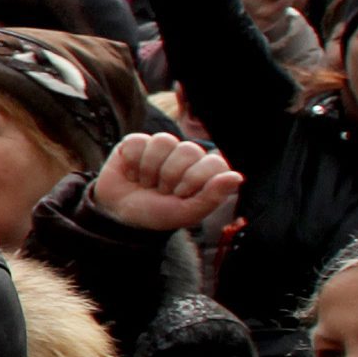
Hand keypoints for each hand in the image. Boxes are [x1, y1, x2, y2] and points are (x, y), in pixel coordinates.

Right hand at [87, 131, 239, 233]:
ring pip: (164, 141)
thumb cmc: (158, 214)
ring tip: (146, 182)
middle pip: (188, 150)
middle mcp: (185, 155)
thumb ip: (213, 196)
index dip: (194, 179)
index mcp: (203, 170)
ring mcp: (161, 147)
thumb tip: (237, 177)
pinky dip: (132, 162)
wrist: (120, 215)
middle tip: (162, 190)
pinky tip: (132, 174)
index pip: (214, 162)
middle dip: (170, 176)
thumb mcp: (187, 212)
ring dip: (150, 169)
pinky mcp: (136, 142)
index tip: (181, 195)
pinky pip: (139, 141)